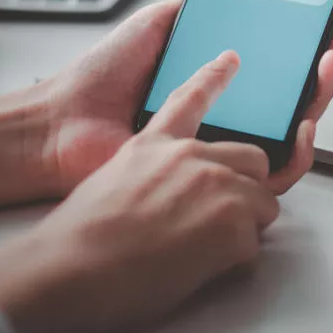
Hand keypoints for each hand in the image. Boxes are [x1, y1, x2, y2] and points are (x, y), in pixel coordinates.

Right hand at [0, 52, 277, 332]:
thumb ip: (148, 179)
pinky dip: (234, 263)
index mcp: (154, 145)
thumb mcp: (110, 186)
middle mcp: (189, 157)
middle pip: (253, 158)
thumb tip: (165, 200)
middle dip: (247, 190)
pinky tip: (195, 271)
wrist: (69, 270)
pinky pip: (255, 244)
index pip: (190, 99)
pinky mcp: (233, 218)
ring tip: (197, 254)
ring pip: (262, 203)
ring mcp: (216, 183)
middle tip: (214, 223)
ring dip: (241, 230)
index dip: (212, 78)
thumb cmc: (77, 241)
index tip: (228, 60)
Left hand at [42, 0, 332, 193]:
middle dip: (324, 61)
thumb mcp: (154, 25)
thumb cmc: (101, 79)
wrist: (66, 121)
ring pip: (296, 128)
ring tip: (327, 65)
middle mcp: (228, 111)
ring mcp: (227, 143)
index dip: (308, 37)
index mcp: (215, 78)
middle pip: (295, 91)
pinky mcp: (222, 176)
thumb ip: (192, 9)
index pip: (275, 58)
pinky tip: (305, 120)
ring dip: (320, 96)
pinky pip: (279, 170)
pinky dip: (302, 147)